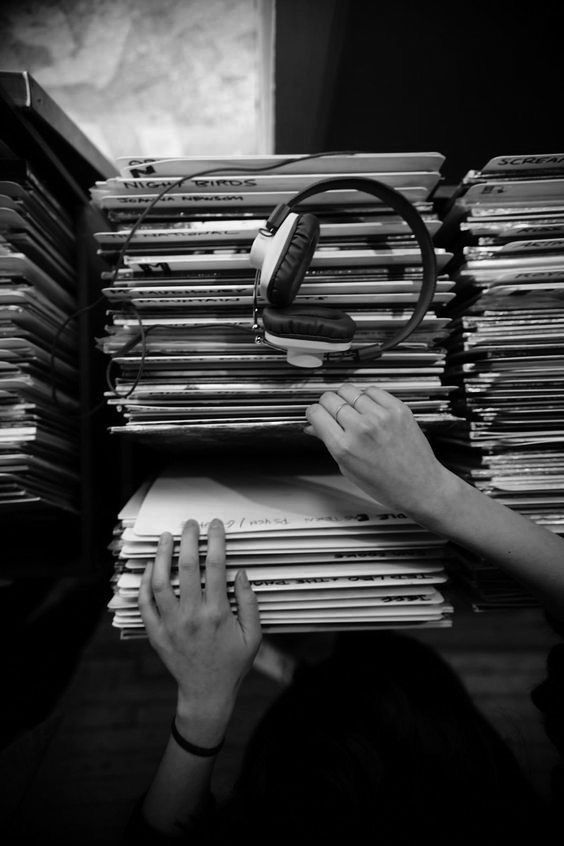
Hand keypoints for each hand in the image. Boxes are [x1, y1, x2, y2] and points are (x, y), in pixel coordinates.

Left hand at [138, 519, 261, 744]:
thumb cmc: (233, 663)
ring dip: (162, 556)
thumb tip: (241, 573)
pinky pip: (145, 604)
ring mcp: (171, 624)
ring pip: (160, 582)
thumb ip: (249, 603)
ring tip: (166, 538)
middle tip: (190, 524)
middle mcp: (192, 616)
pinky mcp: (156, 633)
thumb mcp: (253, 635)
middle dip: (189, 539)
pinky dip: (145, 583)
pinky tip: (150, 568)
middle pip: (187, 567)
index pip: (216, 566)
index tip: (215, 525)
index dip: (215, 541)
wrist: (207, 693)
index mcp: (218, 613)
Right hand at [304, 383, 456, 520]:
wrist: (420, 486)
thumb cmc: (386, 485)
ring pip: (349, 390)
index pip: (316, 413)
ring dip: (346, 399)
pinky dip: (367, 397)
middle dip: (327, 404)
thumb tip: (315, 428)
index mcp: (344, 447)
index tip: (316, 415)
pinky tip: (369, 408)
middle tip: (332, 413)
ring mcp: (380, 416)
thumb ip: (330, 444)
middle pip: (330, 398)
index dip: (313, 413)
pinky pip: (373, 390)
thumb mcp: (349, 469)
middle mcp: (361, 428)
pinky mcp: (397, 409)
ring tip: (352, 411)